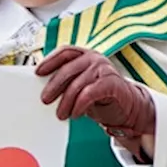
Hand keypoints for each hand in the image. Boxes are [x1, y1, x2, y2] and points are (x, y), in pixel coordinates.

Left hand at [35, 46, 156, 143]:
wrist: (128, 106)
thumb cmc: (101, 95)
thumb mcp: (81, 85)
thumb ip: (67, 82)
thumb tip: (44, 89)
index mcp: (85, 55)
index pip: (65, 52)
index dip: (50, 61)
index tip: (38, 72)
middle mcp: (94, 58)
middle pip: (67, 69)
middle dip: (54, 86)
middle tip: (45, 100)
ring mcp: (104, 69)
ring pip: (77, 84)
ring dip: (66, 102)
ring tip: (61, 114)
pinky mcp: (112, 83)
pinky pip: (89, 93)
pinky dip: (79, 105)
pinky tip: (75, 114)